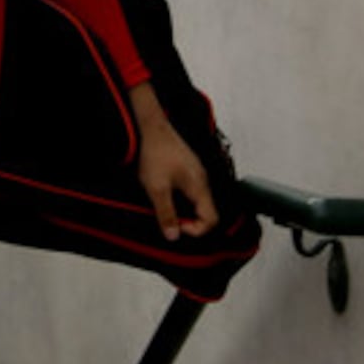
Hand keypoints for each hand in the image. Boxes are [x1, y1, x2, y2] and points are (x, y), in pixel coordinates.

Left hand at [131, 86, 218, 238]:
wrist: (152, 127)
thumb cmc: (155, 153)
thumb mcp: (156, 188)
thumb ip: (166, 214)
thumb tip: (173, 236)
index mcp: (200, 187)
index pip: (211, 219)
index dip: (195, 229)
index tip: (175, 225)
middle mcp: (203, 180)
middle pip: (206, 212)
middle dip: (189, 220)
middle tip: (168, 217)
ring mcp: (197, 173)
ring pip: (198, 201)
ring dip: (184, 209)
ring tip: (164, 204)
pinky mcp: (189, 168)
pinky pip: (192, 190)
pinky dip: (181, 198)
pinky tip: (165, 192)